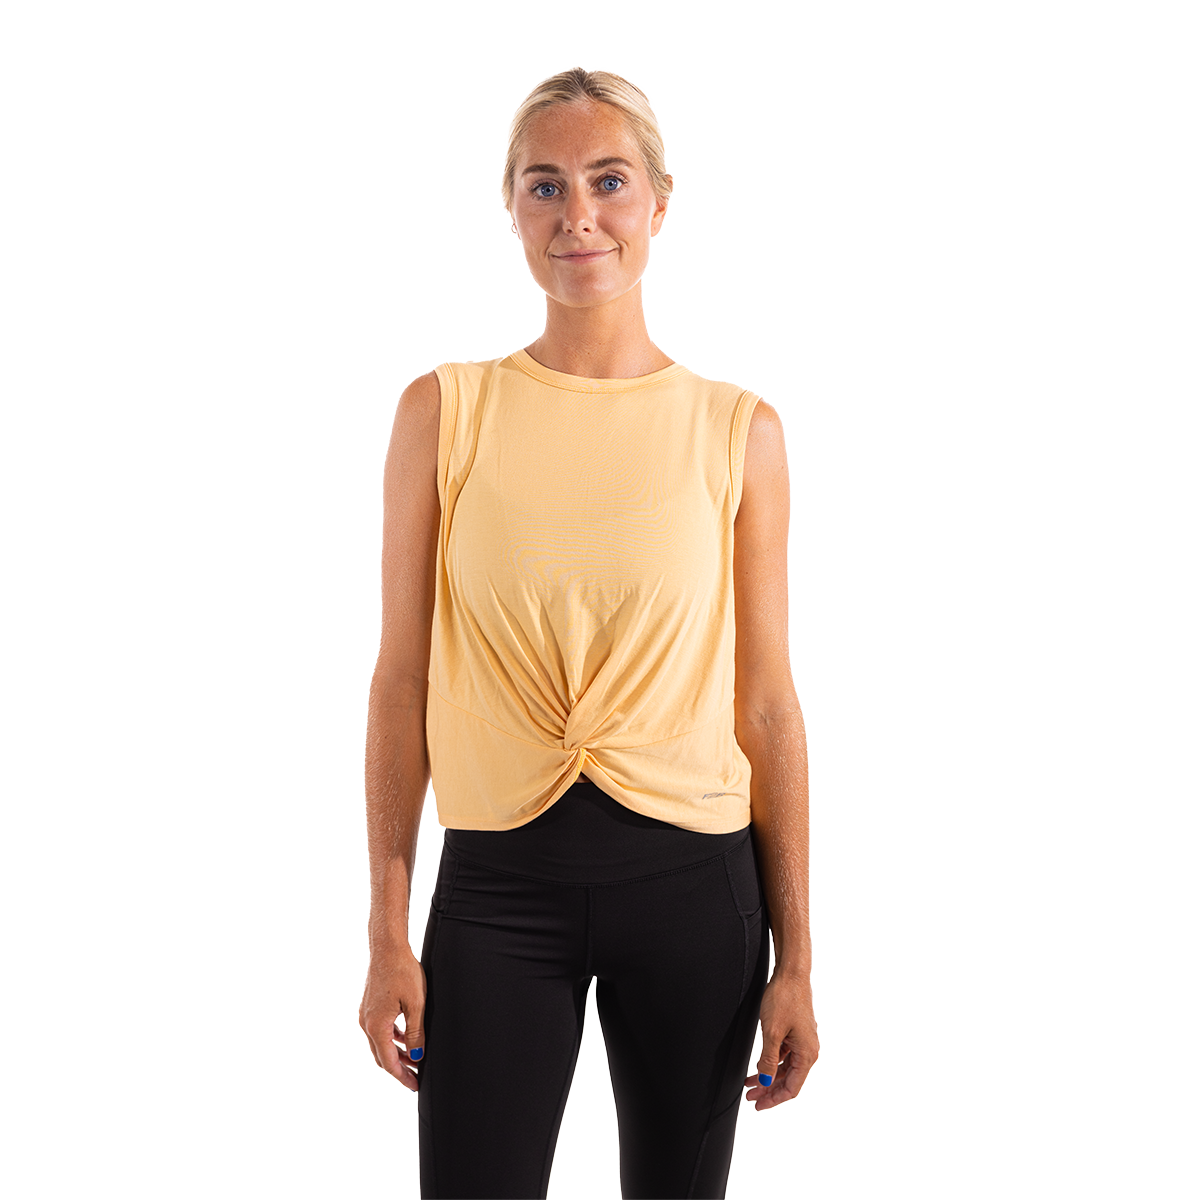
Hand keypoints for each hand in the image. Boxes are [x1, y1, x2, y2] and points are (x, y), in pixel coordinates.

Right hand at [359, 944, 426, 1091]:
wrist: (387, 948)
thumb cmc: (402, 971)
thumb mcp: (416, 1004)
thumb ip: (416, 1033)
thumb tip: (416, 1056)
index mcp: (376, 1026)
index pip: (389, 1062)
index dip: (403, 1076)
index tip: (415, 1086)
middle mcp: (366, 1023)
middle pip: (382, 1055)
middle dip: (399, 1068)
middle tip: (415, 1078)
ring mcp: (365, 1015)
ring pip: (380, 1043)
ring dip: (396, 1053)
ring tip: (414, 1058)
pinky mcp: (368, 1006)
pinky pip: (379, 1030)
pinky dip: (391, 1038)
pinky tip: (405, 1037)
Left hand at [744, 969, 818, 1109]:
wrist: (791, 973)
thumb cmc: (785, 998)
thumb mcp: (771, 1032)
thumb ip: (768, 1060)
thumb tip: (765, 1081)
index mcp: (807, 1053)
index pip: (791, 1088)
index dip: (774, 1099)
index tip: (759, 1105)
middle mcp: (808, 1049)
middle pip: (788, 1080)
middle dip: (769, 1090)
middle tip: (751, 1096)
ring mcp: (802, 1041)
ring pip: (785, 1067)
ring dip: (768, 1076)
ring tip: (750, 1083)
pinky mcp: (796, 1032)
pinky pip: (784, 1054)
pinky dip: (771, 1062)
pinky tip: (759, 1065)